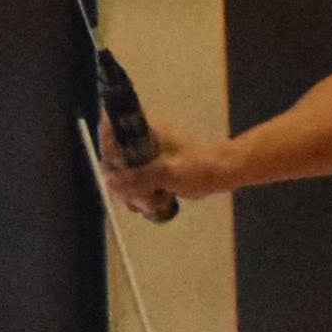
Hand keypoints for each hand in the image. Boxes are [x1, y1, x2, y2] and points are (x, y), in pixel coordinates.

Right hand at [90, 120, 222, 218]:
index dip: (109, 154)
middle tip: (142, 197)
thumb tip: (110, 182)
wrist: (222, 173)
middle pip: (114, 160)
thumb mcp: (167, 174)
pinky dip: (142, 195)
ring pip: (124, 175)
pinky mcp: (151, 167)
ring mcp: (145, 153)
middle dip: (124, 183)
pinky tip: (158, 202)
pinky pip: (135, 182)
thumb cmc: (199, 168)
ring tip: (155, 201)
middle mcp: (140, 138)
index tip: (120, 174)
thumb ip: (138, 178)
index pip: (111, 133)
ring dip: (134, 193)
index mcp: (144, 129)